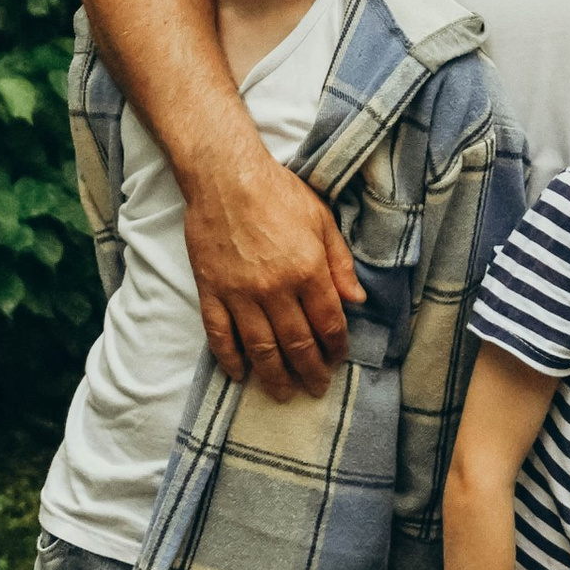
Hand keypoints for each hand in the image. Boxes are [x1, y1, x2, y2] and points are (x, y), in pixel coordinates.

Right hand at [182, 142, 360, 401]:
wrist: (225, 176)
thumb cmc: (278, 192)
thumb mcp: (322, 219)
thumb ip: (340, 263)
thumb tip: (358, 301)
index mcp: (307, 270)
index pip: (328, 323)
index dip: (336, 347)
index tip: (337, 359)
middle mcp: (275, 289)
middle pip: (296, 343)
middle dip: (309, 371)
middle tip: (315, 388)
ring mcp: (240, 293)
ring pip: (260, 348)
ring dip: (273, 376)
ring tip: (283, 394)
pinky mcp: (211, 291)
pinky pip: (220, 335)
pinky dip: (229, 359)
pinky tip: (238, 374)